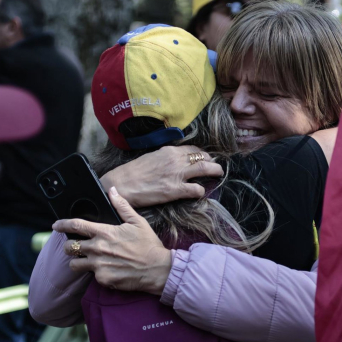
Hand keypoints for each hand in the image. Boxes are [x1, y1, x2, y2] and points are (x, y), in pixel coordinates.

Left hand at [52, 187, 171, 294]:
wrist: (157, 269)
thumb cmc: (148, 245)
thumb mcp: (138, 222)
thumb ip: (122, 206)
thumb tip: (113, 191)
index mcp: (104, 232)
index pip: (76, 226)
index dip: (62, 225)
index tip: (56, 225)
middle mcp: (97, 248)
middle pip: (69, 247)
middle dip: (70, 246)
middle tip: (77, 247)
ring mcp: (98, 265)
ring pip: (74, 264)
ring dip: (78, 262)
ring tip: (87, 261)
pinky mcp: (102, 279)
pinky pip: (91, 276)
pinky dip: (96, 273)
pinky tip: (106, 270)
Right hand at [100, 145, 223, 207]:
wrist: (122, 183)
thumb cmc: (134, 171)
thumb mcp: (153, 157)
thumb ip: (167, 158)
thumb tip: (177, 160)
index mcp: (170, 151)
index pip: (194, 150)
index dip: (203, 154)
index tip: (207, 158)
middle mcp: (176, 160)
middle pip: (203, 158)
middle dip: (213, 162)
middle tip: (216, 167)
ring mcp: (177, 175)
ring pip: (205, 169)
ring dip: (215, 171)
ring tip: (218, 174)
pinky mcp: (175, 190)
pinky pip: (196, 189)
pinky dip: (201, 191)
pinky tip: (200, 192)